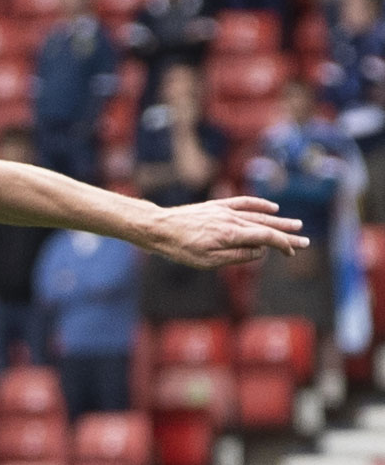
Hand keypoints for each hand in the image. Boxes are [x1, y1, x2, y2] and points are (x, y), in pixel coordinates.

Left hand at [145, 196, 308, 268]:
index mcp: (232, 235)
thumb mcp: (208, 261)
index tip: (292, 252)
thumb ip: (237, 256)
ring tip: (295, 224)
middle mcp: (232, 220)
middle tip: (305, 241)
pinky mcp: (217, 206)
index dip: (283, 244)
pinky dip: (259, 205)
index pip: (266, 238)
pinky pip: (243, 203)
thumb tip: (260, 252)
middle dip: (287, 234)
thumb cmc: (180, 249)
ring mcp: (225, 211)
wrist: (159, 228)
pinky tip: (272, 209)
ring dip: (279, 221)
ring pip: (258, 216)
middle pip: (267, 226)